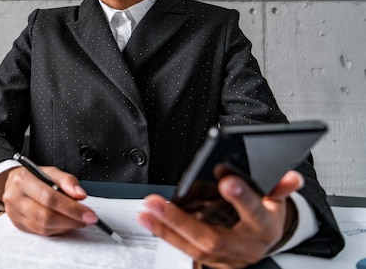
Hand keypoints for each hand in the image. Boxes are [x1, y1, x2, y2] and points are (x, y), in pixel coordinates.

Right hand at [0, 166, 97, 235]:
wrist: (12, 184)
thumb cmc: (33, 177)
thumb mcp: (50, 172)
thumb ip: (67, 181)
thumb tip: (80, 195)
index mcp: (23, 180)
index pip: (49, 197)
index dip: (71, 208)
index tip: (89, 214)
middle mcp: (15, 198)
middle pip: (45, 216)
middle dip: (71, 220)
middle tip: (87, 220)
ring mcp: (14, 213)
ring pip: (43, 227)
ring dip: (66, 227)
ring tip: (79, 221)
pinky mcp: (18, 225)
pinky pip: (40, 233)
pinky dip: (57, 230)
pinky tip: (66, 224)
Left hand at [137, 171, 303, 268]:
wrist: (264, 242)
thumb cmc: (266, 215)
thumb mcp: (277, 198)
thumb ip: (279, 186)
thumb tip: (290, 177)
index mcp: (265, 227)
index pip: (255, 213)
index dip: (242, 198)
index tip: (227, 180)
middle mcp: (244, 247)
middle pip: (212, 238)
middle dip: (181, 221)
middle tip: (157, 203)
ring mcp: (226, 258)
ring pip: (194, 247)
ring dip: (166, 229)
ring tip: (146, 211)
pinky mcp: (211, 262)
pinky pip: (186, 250)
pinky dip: (167, 235)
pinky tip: (151, 222)